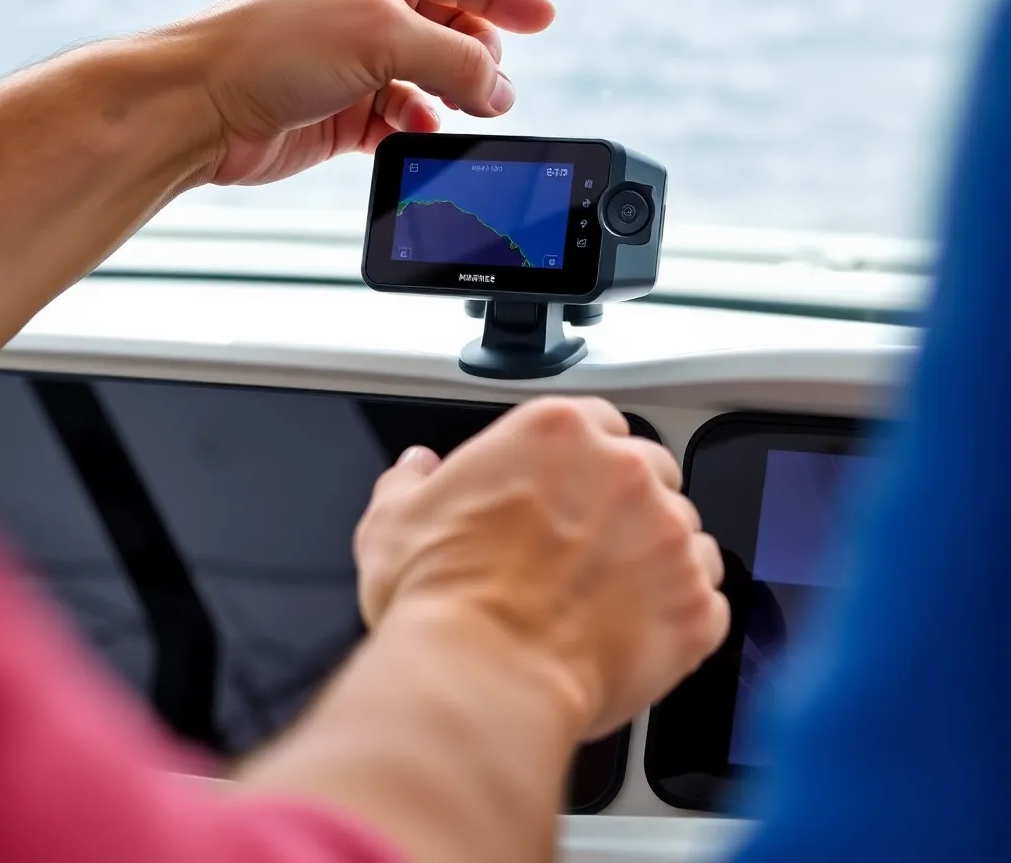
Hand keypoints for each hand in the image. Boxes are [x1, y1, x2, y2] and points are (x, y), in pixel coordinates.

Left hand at [168, 0, 553, 183]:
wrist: (206, 107)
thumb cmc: (275, 46)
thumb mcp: (383, 38)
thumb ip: (457, 62)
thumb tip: (502, 90)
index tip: (546, 21)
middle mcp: (373, 5)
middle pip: (456, 34)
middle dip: (479, 64)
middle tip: (491, 93)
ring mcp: (361, 60)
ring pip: (434, 81)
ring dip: (449, 101)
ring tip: (453, 115)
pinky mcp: (348, 109)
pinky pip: (405, 118)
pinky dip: (416, 128)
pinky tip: (413, 133)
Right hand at [354, 397, 728, 738]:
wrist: (478, 680)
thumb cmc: (440, 601)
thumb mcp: (395, 521)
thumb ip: (411, 481)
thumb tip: (417, 470)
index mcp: (557, 433)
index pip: (601, 422)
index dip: (589, 456)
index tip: (580, 483)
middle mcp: (623, 472)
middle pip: (653, 470)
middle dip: (628, 503)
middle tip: (591, 545)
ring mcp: (667, 536)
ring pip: (687, 531)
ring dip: (658, 555)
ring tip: (612, 595)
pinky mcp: (692, 604)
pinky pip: (708, 595)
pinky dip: (682, 610)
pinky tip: (640, 627)